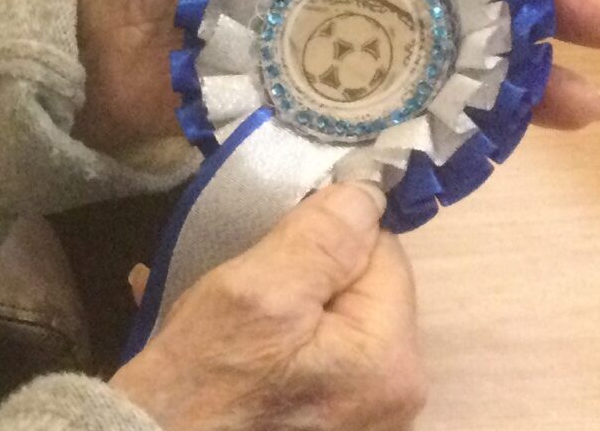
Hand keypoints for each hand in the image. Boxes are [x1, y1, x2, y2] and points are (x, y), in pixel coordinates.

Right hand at [113, 182, 420, 430]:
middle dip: (300, 272)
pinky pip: (312, 362)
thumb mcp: (255, 291)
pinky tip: (223, 339)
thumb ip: (319, 238)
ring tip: (220, 306)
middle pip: (358, 293)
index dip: (324, 233)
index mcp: (391, 359)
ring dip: (280, 304)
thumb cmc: (204, 375)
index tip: (267, 236)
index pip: (382, 253)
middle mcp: (395, 398)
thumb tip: (367, 192)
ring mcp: (361, 419)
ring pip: (330, 326)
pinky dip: (271, 342)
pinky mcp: (327, 427)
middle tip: (237, 275)